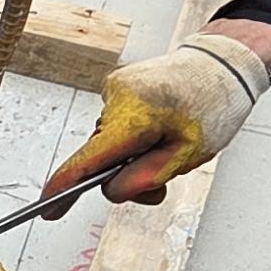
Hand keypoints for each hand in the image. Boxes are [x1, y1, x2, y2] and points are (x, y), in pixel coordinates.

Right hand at [50, 26, 270, 202]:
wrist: (224, 62)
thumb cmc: (214, 105)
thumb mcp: (188, 154)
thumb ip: (147, 177)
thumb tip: (112, 190)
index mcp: (135, 115)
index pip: (89, 158)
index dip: (65, 186)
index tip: (47, 208)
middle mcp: (117, 97)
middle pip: (102, 156)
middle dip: (126, 173)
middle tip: (165, 173)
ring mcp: (115, 88)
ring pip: (110, 142)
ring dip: (133, 154)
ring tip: (170, 141)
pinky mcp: (118, 85)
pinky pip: (116, 125)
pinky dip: (134, 135)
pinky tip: (160, 126)